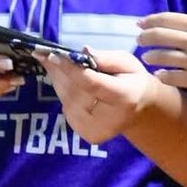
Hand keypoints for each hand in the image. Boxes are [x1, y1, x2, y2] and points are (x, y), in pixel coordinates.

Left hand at [36, 48, 154, 143]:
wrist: (140, 111)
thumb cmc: (133, 81)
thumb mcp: (127, 62)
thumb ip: (106, 57)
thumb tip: (84, 51)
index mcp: (124, 97)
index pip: (92, 83)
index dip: (71, 69)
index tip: (53, 55)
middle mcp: (110, 118)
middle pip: (76, 92)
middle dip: (60, 72)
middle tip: (46, 55)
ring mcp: (98, 130)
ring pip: (68, 101)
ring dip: (58, 81)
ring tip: (54, 65)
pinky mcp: (88, 135)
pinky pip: (67, 110)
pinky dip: (64, 94)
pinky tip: (66, 82)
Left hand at [137, 12, 186, 106]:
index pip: (169, 19)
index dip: (151, 20)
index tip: (141, 23)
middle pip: (160, 36)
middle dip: (145, 37)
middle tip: (139, 39)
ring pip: (162, 57)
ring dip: (150, 55)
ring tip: (146, 56)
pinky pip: (171, 77)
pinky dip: (162, 75)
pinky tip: (159, 74)